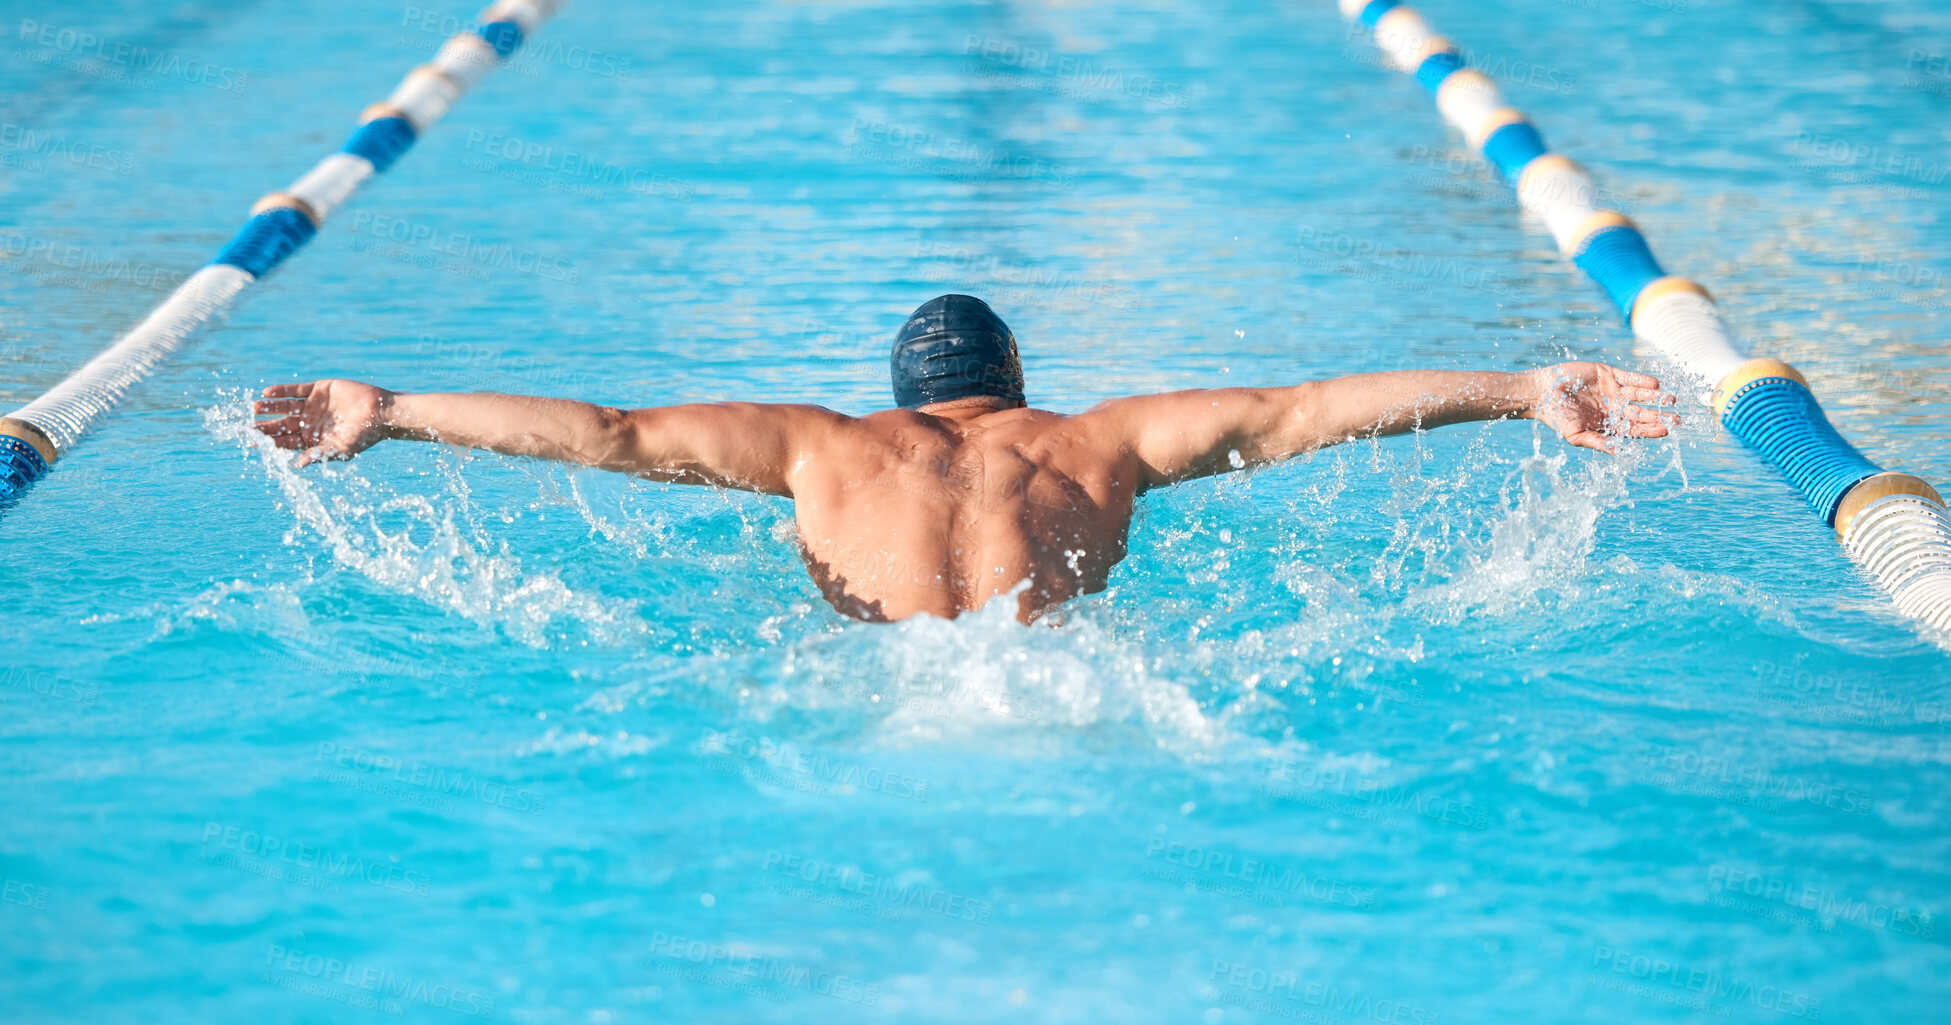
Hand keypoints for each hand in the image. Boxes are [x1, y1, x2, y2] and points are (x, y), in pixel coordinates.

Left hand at [253, 380, 395, 466]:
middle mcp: (309, 422)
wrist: (380, 412)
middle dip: (265, 425)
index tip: (254, 444)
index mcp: (312, 439)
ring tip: (254, 407)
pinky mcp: (318, 389)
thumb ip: (319, 455)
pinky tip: (268, 393)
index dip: (269, 443)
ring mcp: (312, 405)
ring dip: (270, 407)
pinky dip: (282, 391)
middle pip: (281, 424)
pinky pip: (296, 390)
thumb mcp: (340, 449)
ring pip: (285, 406)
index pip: (286, 441)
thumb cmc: (363, 436)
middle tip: (248, 426)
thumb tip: (297, 465)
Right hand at [1527, 362, 1677, 453]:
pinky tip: (1654, 384)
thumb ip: (1598, 442)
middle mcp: (1613, 407)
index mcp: (1608, 424)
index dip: (1650, 430)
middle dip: (1658, 415)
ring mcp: (1612, 389)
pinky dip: (1642, 380)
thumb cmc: (1556, 417)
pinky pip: (1629, 377)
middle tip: (1677, 418)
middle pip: (1641, 412)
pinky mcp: (1608, 373)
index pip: (1634, 429)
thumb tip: (1620, 454)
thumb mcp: (1576, 435)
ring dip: (1655, 396)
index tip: (1666, 430)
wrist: (1541, 393)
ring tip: (1670, 398)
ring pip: (1639, 394)